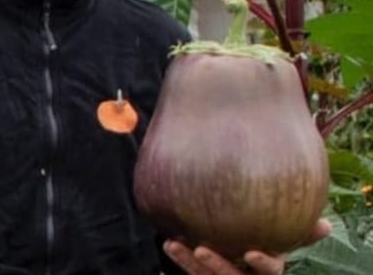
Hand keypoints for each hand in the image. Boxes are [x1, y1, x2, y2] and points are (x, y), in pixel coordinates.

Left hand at [162, 218, 330, 274]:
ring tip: (173, 243)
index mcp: (268, 270)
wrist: (244, 257)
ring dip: (189, 263)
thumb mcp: (284, 242)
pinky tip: (169, 242)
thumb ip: (300, 233)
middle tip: (201, 249)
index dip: (262, 264)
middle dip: (217, 266)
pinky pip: (193, 273)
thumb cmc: (267, 244)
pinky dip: (180, 259)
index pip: (270, 272)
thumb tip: (327, 225)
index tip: (250, 251)